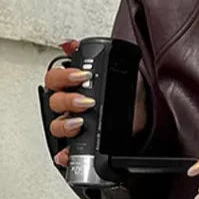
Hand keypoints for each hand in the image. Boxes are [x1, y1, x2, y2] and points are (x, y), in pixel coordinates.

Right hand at [44, 38, 147, 167]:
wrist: (143, 114)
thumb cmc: (125, 93)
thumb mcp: (113, 70)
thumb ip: (92, 56)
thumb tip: (71, 43)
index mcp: (74, 87)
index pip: (55, 79)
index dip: (64, 77)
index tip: (82, 75)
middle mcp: (71, 105)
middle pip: (54, 102)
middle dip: (68, 100)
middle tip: (86, 101)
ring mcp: (75, 124)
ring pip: (57, 125)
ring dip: (65, 124)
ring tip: (80, 123)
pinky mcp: (83, 142)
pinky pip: (67, 150)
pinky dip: (65, 153)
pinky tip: (67, 154)